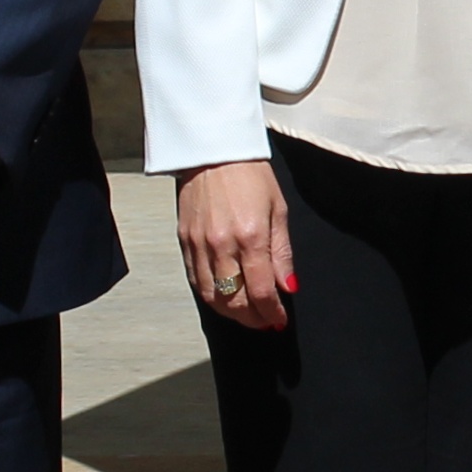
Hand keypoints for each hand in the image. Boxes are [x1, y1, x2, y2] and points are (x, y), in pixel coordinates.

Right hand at [179, 159, 296, 331]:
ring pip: (212, 297)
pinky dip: (210, 296)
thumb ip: (282, 253)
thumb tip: (288, 287)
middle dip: (253, 318)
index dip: (272, 313)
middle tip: (265, 321)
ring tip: (246, 314)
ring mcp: (199, 245)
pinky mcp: (183, 241)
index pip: (262, 292)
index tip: (279, 319)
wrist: (213, 149)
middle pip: (236, 301)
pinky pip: (194, 280)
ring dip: (231, 312)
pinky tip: (224, 298)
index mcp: (250, 238)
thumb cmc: (250, 175)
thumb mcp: (278, 210)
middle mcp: (222, 246)